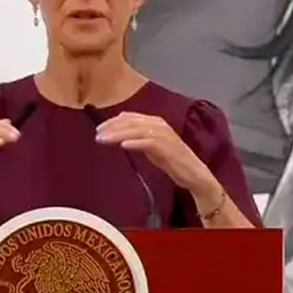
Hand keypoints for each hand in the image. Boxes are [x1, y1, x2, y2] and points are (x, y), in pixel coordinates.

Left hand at [95, 111, 218, 197]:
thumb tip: (119, 137)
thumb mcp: (152, 148)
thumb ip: (138, 139)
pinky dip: (136, 142)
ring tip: (104, 140)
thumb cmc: (173, 162)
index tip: (99, 129)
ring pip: (137, 130)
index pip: (130, 117)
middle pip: (132, 121)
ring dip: (119, 134)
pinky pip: (149, 142)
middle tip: (97, 134)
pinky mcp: (169, 148)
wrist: (195, 175)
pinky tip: (123, 145)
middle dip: (112, 127)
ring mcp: (165, 136)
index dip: (113, 122)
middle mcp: (160, 125)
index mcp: (156, 122)